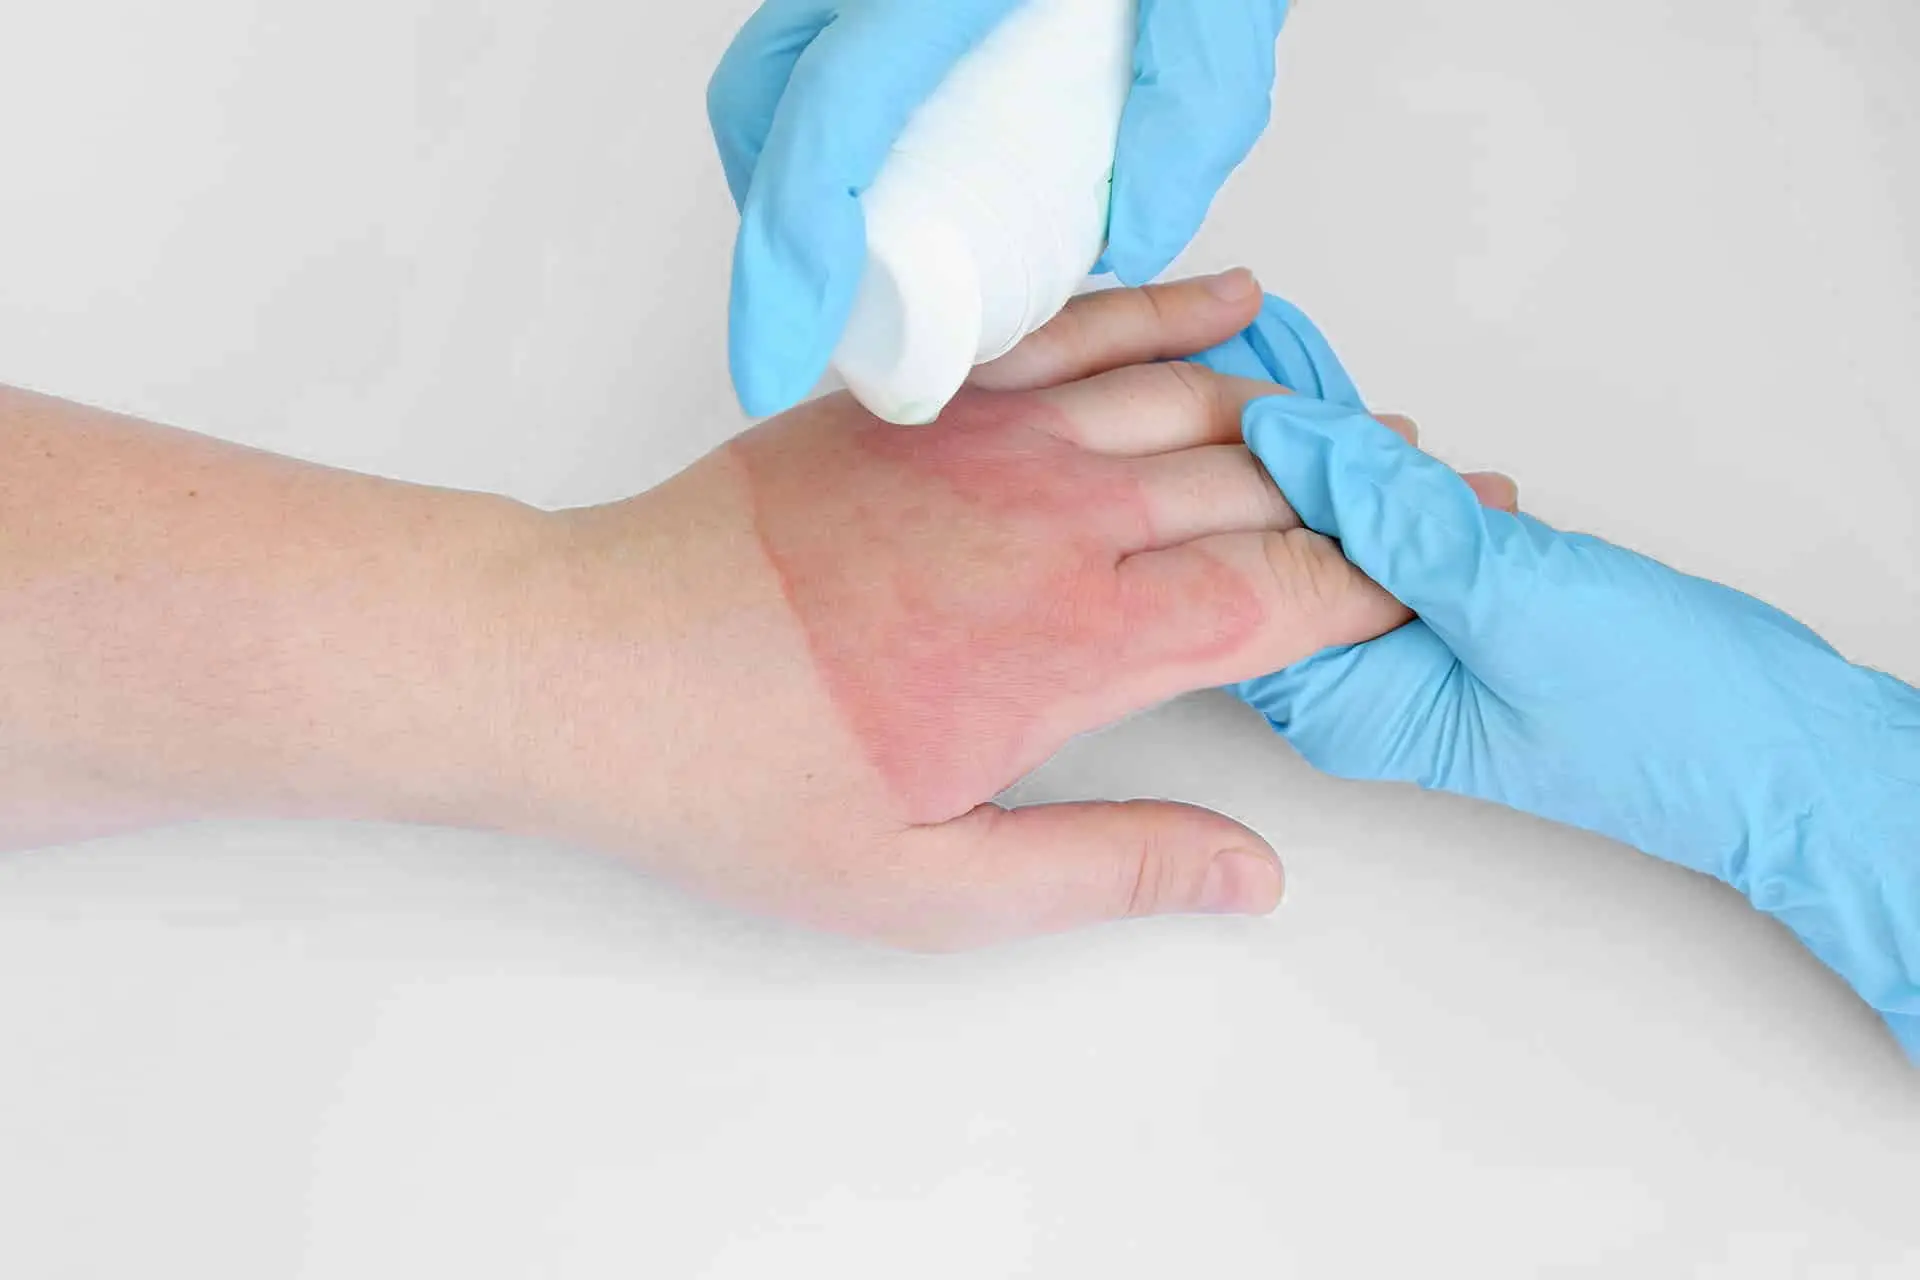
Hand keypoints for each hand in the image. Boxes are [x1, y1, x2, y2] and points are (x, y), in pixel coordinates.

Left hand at [497, 275, 1488, 949]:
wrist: (589, 663)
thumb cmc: (739, 777)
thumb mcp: (927, 885)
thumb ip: (1104, 868)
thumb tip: (1251, 872)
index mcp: (1073, 647)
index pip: (1280, 596)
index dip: (1385, 578)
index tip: (1456, 565)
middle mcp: (1053, 523)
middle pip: (1260, 485)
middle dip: (1370, 490)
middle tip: (1448, 491)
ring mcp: (990, 442)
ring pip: (1191, 396)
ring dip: (1296, 404)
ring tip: (1370, 420)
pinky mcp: (929, 398)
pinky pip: (1075, 329)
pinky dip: (1165, 310)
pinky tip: (1229, 301)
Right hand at [708, 0, 1291, 416]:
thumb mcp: (1215, 1)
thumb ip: (1192, 107)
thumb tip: (1131, 239)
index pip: (832, 120)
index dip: (790, 258)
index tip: (774, 363)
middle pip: (769, 101)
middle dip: (781, 226)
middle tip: (826, 318)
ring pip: (781, 75)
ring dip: (800, 177)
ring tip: (865, 258)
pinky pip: (819, 50)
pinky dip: (834, 126)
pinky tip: (899, 170)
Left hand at [1188, 300, 1919, 1054]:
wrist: (1773, 750)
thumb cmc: (1660, 712)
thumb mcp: (1514, 602)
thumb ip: (1395, 520)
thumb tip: (1292, 440)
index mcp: (1341, 702)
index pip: (1235, 572)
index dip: (1239, 475)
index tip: (1251, 383)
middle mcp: (1351, 688)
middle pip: (1268, 550)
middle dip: (1283, 458)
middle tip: (1283, 355)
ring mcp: (1395, 660)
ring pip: (1332, 538)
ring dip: (1344, 466)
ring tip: (1339, 387)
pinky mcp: (1447, 629)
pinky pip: (1391, 544)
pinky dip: (1398, 490)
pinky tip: (1408, 450)